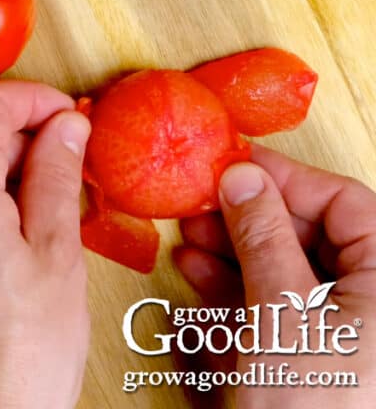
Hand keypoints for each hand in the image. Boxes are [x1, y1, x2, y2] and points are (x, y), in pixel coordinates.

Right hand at [175, 145, 375, 406]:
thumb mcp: (282, 311)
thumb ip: (261, 233)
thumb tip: (240, 175)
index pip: (345, 203)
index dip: (283, 178)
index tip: (228, 164)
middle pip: (315, 239)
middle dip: (248, 221)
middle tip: (198, 207)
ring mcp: (353, 347)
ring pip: (292, 279)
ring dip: (235, 258)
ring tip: (187, 246)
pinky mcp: (322, 376)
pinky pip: (284, 321)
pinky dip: (241, 302)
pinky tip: (198, 288)